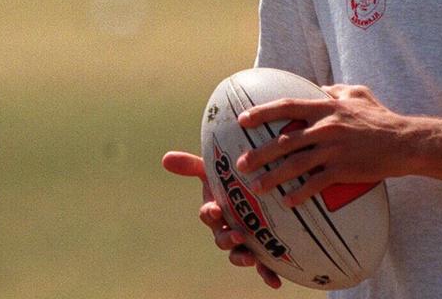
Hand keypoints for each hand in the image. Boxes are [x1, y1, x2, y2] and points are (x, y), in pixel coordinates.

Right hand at [161, 150, 281, 288]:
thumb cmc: (232, 180)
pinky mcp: (262, 252)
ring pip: (238, 255)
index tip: (215, 209)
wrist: (259, 191)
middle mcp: (227, 229)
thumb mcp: (214, 170)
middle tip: (238, 235)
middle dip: (227, 239)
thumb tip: (165, 158)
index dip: (210, 213)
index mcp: (216, 211)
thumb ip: (192, 165)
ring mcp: (244, 242)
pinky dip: (267, 275)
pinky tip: (275, 283)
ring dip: (243, 258)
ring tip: (252, 258)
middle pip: (221, 239)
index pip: (208, 214)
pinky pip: (263, 267)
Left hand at [234, 84, 410, 205]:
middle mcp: (326, 128)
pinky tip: (287, 202)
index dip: (262, 112)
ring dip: (273, 177)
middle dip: (259, 153)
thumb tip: (317, 87)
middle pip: (284, 140)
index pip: (286, 106)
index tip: (242, 120)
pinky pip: (315, 184)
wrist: (405, 142)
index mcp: (326, 107)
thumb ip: (334, 90)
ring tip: (256, 186)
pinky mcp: (343, 170)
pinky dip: (300, 193)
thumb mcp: (358, 94)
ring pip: (295, 164)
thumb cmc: (380, 118)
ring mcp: (333, 150)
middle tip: (240, 163)